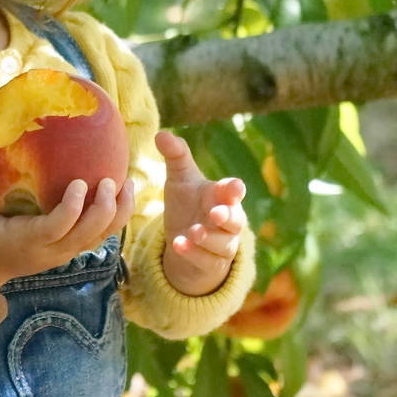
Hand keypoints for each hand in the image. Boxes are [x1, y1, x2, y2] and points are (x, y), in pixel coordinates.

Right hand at [0, 138, 134, 315]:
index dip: (73, 209)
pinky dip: (114, 215)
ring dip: (118, 213)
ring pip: (101, 238)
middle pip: (88, 236)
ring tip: (127, 181)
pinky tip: (120, 188)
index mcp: (24, 241)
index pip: (56, 229)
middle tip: (112, 179)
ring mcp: (63, 253)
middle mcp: (49, 251)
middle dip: (104, 210)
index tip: (81, 182)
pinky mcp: (70, 250)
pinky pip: (99, 235)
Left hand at [156, 129, 247, 296]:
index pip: (234, 191)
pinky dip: (194, 254)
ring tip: (193, 232)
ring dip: (209, 238)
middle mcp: (227, 221)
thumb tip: (161, 133)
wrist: (184, 238)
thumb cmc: (188, 202)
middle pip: (235, 220)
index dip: (234, 189)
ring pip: (222, 243)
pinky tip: (178, 245)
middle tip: (216, 213)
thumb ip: (175, 155)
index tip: (233, 186)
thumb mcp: (180, 178)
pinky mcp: (210, 263)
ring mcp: (222, 244)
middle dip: (227, 217)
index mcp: (222, 196)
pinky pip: (206, 260)